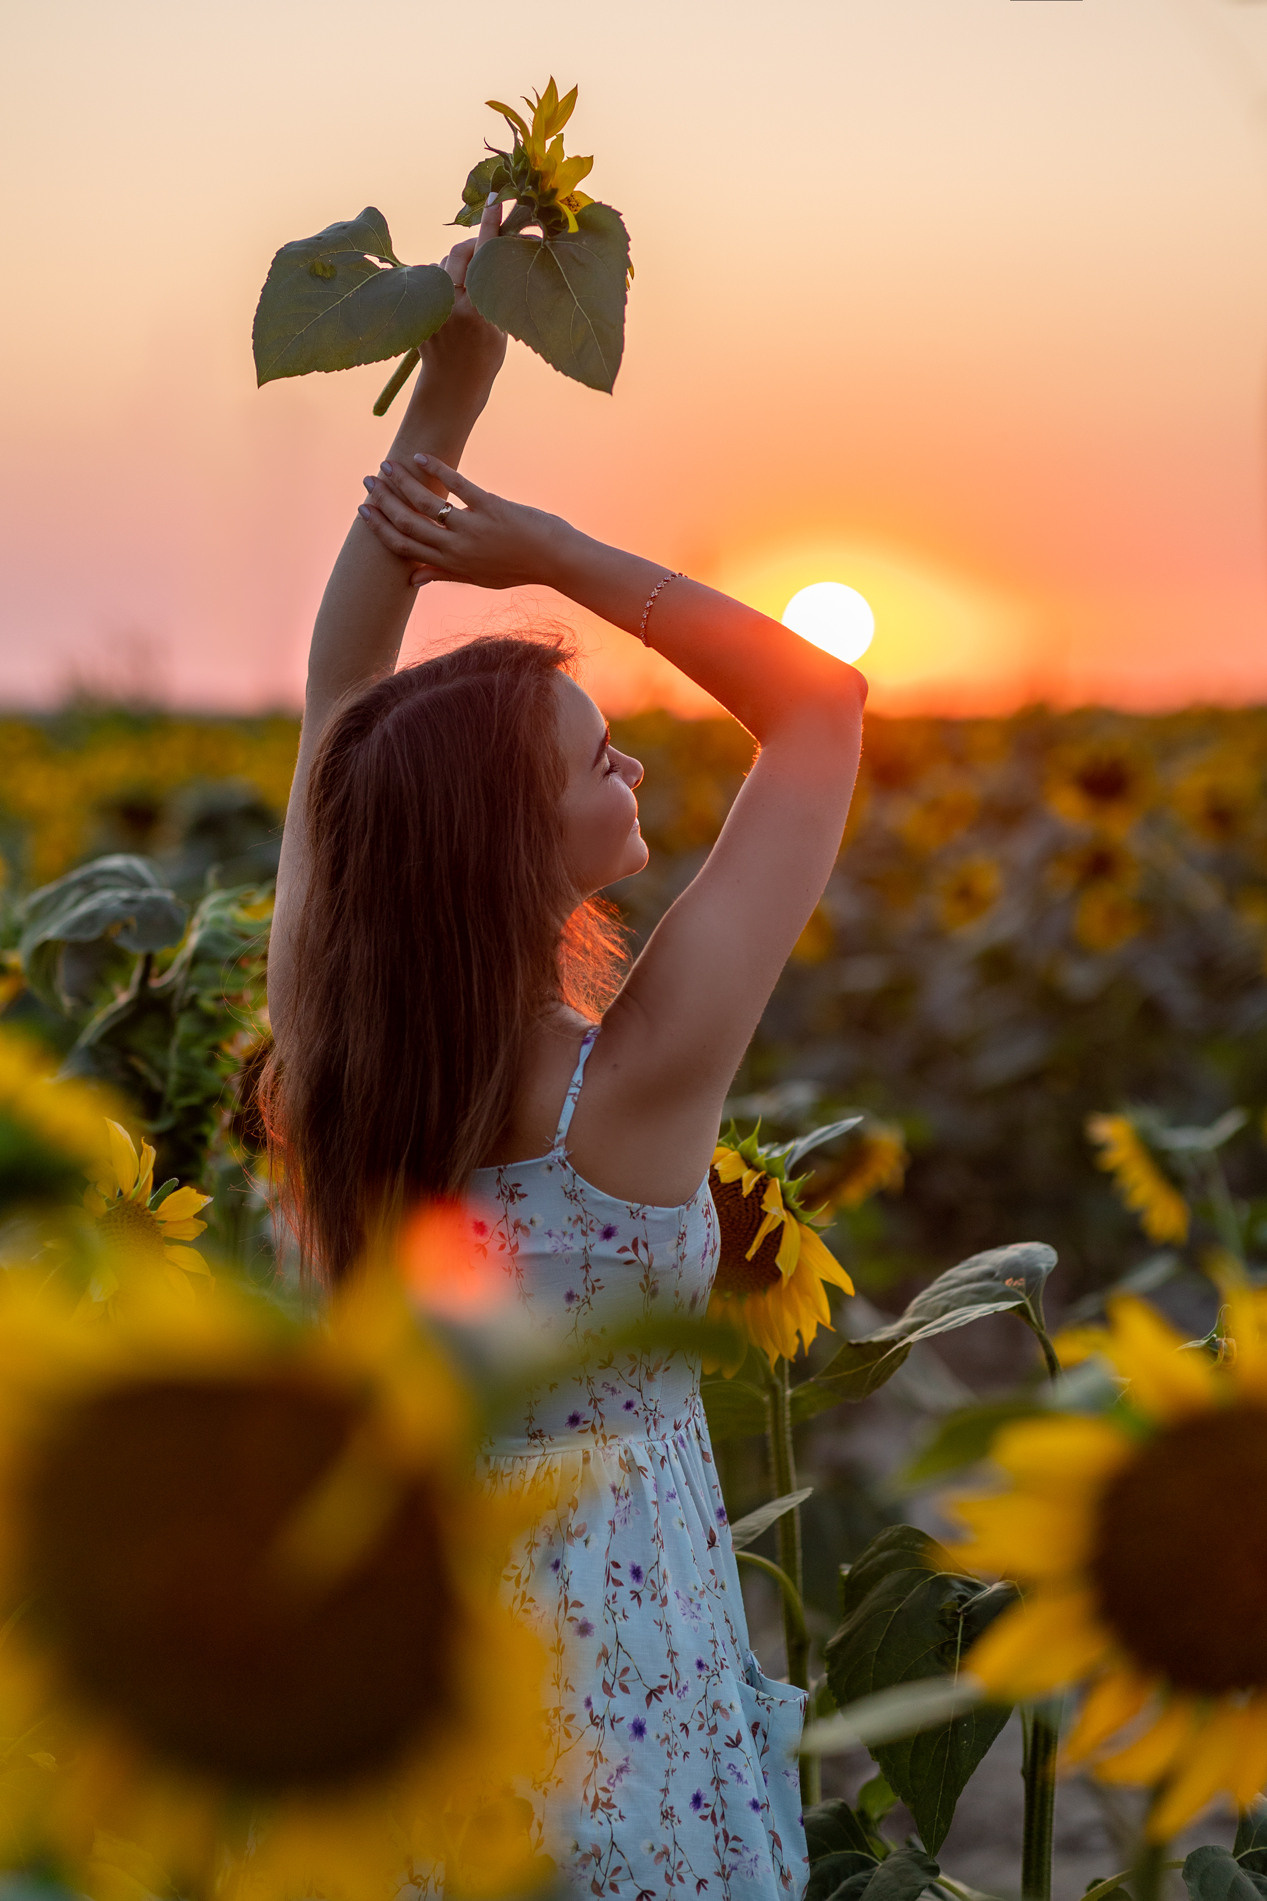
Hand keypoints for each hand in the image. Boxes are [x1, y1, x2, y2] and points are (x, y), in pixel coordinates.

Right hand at [359, 455, 569, 590]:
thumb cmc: (516, 569)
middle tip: (368, 481)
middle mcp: (456, 547)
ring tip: (386, 465)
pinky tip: (419, 456)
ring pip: (426, 503)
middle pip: (408, 523)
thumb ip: (443, 574)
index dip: (380, 528)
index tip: (364, 511)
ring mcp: (472, 526)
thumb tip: (411, 580)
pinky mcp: (489, 506)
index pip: (404, 547)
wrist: (553, 560)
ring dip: (402, 482)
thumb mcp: (478, 578)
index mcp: (451, 564)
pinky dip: (436, 468)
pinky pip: (457, 484)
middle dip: (384, 501)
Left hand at [416, 197, 506, 400]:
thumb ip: (493, 291)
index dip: (489, 226)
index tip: (493, 201)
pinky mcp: (418, 309)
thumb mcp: (500, 327)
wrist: (451, 389)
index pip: (485, 257)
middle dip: (473, 245)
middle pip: (458, 251)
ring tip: (469, 288)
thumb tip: (490, 255)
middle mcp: (451, 305)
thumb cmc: (484, 359)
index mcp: (478, 311)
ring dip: (457, 266)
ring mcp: (431, 307)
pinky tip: (451, 300)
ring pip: (443, 265)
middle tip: (487, 249)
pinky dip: (444, 281)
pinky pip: (432, 280)